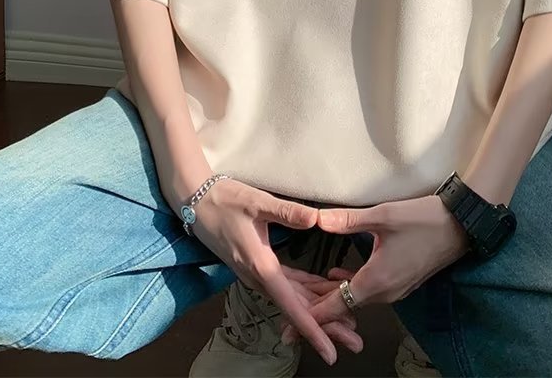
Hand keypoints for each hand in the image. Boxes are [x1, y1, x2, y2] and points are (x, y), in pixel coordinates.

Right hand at [188, 179, 359, 364]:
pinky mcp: (258, 265)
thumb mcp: (257, 203)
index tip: (330, 351)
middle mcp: (259, 277)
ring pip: (293, 299)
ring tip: (347, 323)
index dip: (313, 329)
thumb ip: (287, 212)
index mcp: (261, 267)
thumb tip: (315, 219)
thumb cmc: (226, 201)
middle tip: (355, 341)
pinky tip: (324, 291)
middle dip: (326, 326)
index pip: (291, 306)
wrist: (196, 201)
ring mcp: (258, 273)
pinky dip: (306, 292)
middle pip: (297, 309)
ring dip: (319, 311)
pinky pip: (286, 286)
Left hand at [279, 195, 469, 344]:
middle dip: (317, 306)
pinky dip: (349, 285)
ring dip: (332, 294)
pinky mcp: (401, 281)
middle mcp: (384, 293)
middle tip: (290, 309)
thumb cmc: (424, 220)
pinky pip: (368, 290)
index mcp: (375, 282)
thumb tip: (317, 220)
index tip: (289, 326)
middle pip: (343, 305)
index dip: (311, 316)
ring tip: (307, 290)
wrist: (461, 225)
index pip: (336, 305)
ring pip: (355, 298)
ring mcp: (395, 289)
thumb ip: (348, 220)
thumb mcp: (382, 216)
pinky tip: (337, 273)